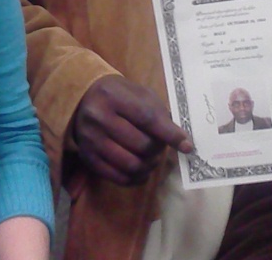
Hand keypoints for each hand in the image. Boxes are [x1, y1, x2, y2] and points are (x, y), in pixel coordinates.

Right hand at [70, 75, 193, 184]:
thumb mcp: (139, 94)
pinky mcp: (88, 158)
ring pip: (131, 164)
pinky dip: (136, 178)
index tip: (187, 146)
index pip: (147, 118)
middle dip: (158, 150)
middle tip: (161, 148)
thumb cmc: (118, 95)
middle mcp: (98, 118)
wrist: (84, 98)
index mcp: (112, 96)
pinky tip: (142, 170)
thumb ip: (160, 115)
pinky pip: (118, 177)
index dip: (170, 134)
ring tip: (153, 159)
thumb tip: (183, 142)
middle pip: (141, 145)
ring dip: (149, 166)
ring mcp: (90, 140)